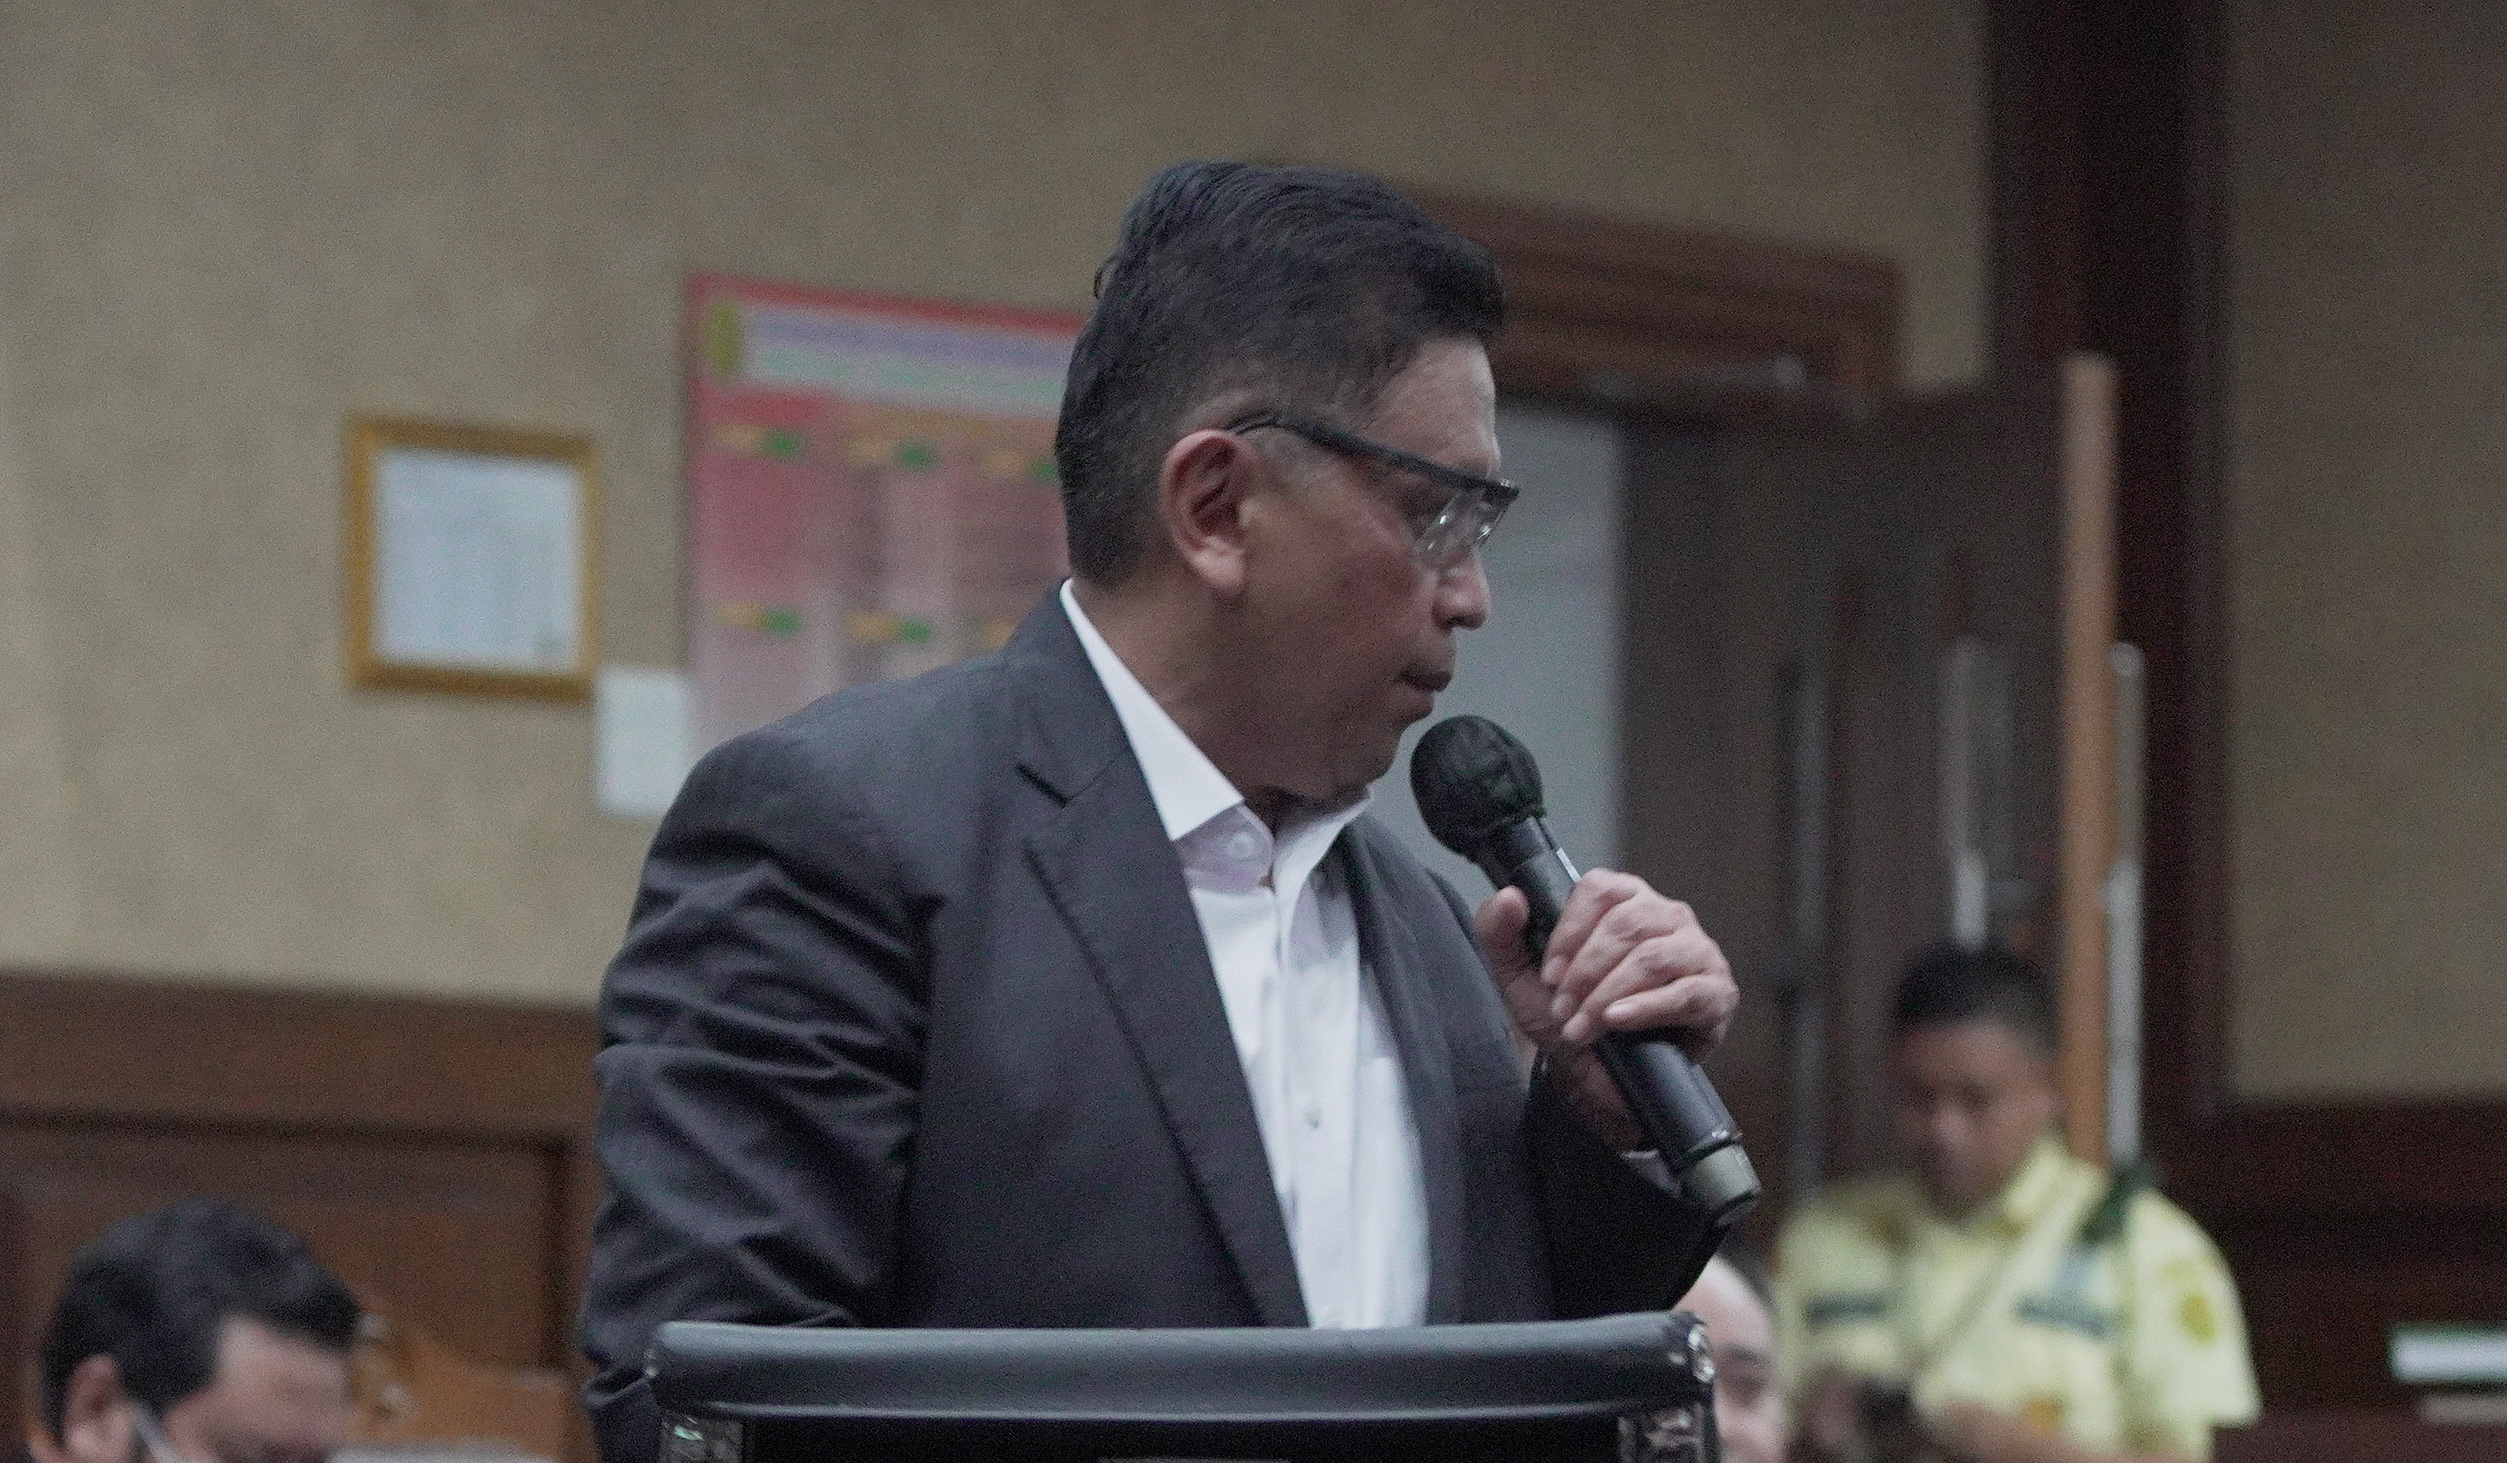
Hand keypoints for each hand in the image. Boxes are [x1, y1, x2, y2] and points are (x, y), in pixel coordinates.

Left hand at [1472, 869, 1736, 1146]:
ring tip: (1583, 1027)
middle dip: (1586, 971)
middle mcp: (1666, 915)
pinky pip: (1687, 993)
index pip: (1601, 889)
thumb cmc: (1567, 1014)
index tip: (1549, 975)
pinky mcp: (1717, 993)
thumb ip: (1499, 932)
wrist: (1595, 1074)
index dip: (1570, 931)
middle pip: (1628, 923)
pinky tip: (1619, 1022)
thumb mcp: (1520, 976)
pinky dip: (1647, 1008)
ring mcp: (1697, 951)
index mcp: (1624, 899)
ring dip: (1608, 994)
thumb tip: (1510, 896)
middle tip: (1563, 1010)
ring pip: (1654, 956)